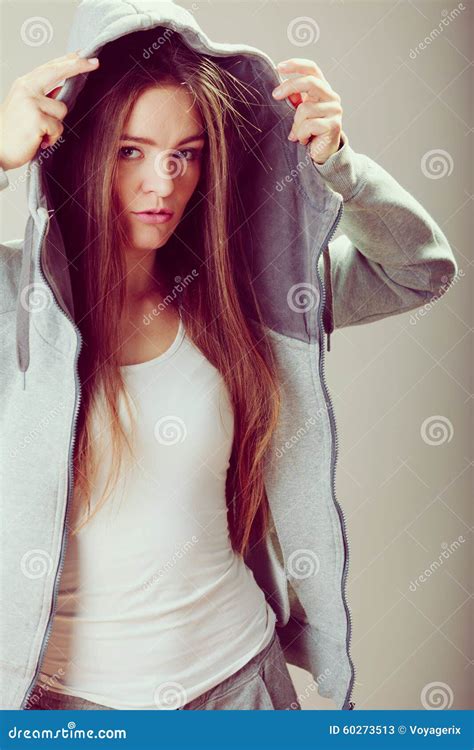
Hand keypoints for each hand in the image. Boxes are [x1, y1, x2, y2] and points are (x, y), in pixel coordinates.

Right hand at [0, 51, 99, 170]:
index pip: (49, 67)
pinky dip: (52, 138)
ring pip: (62, 109)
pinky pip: (58, 128)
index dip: (67, 61)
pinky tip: (39, 142)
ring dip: (56, 126)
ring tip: (40, 134)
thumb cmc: (12, 133)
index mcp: (23, 84)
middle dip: (78, 65)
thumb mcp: (25, 109)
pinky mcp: (37, 118)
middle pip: (58, 71)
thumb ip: (42, 97)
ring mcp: (31, 102)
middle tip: (95, 63)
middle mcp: (26, 88)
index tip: (83, 55)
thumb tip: (61, 90)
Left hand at [272, 58, 342, 164]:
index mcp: (323, 90)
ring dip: (296, 124)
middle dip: (289, 87)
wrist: (323, 153)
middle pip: (310, 82)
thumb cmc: (310, 131)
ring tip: (298, 134)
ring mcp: (334, 111)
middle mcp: (332, 97)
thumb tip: (284, 91)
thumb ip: (295, 100)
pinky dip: (301, 134)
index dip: (296, 65)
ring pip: (305, 109)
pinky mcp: (334, 125)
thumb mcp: (301, 113)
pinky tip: (304, 140)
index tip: (279, 67)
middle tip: (275, 95)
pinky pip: (308, 125)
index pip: (312, 69)